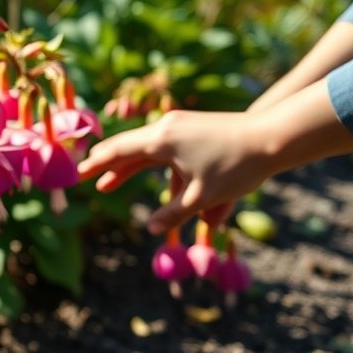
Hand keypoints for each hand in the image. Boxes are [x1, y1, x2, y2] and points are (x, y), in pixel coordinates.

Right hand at [78, 109, 271, 233]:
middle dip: (108, 165)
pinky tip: (155, 177)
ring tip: (112, 182)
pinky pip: (166, 147)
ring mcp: (181, 124)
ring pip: (147, 148)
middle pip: (128, 148)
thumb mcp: (202, 196)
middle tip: (87, 176)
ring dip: (130, 167)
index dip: (96, 164)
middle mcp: (166, 127)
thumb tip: (151, 228)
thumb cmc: (236, 167)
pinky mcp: (195, 126)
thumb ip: (173, 213)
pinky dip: (155, 163)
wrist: (274, 136)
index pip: (118, 151)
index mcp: (161, 141)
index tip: (78, 172)